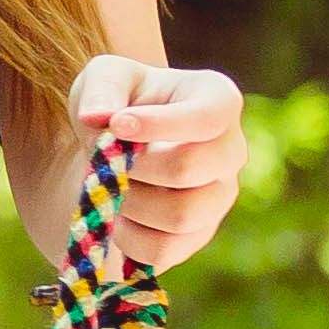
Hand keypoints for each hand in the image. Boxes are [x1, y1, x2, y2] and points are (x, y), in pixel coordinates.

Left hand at [68, 55, 244, 271]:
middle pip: (188, 169)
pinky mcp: (198, 235)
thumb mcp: (104, 78)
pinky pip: (164, 249)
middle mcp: (230, 151)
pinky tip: (117, 214)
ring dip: (129, 202)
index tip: (115, 125)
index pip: (208, 117)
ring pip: (179, 215)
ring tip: (112, 185)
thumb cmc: (117, 104)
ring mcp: (220, 197)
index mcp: (217, 100)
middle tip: (106, 158)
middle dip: (133, 166)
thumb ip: (101, 90)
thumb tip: (97, 117)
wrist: (112, 151)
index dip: (158, 124)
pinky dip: (128, 236)